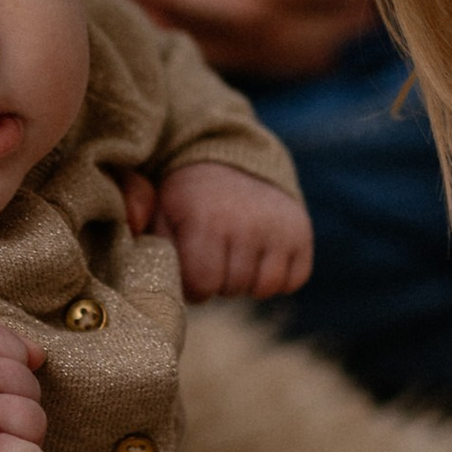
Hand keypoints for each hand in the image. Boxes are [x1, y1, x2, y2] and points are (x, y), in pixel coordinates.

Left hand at [156, 159, 312, 301]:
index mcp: (206, 221)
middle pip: (232, 289)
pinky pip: (294, 279)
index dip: (194, 284)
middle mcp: (247, 225)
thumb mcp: (160, 212)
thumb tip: (150, 259)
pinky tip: (261, 256)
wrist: (234, 162)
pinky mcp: (302, 232)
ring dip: (248, 281)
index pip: (202, 286)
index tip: (192, 266)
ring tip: (236, 257)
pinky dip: (278, 276)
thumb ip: (149, 239)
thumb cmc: (190, 199)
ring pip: (265, 288)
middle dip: (219, 281)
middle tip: (215, 255)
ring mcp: (279, 228)